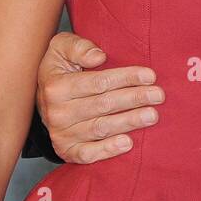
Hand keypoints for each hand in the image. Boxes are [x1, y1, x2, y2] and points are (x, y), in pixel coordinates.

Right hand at [36, 32, 163, 162]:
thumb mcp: (61, 48)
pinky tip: (128, 143)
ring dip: (129, 122)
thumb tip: (99, 56)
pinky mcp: (66, 150)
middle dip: (135, 99)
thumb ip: (78, 46)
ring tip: (152, 115)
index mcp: (57, 86)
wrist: (41, 99)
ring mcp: (61, 134)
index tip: (150, 75)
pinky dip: (108, 150)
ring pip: (100, 128)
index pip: (98, 82)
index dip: (126, 78)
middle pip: (103, 105)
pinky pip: (87, 154)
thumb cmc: (60, 69)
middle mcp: (57, 112)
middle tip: (159, 95)